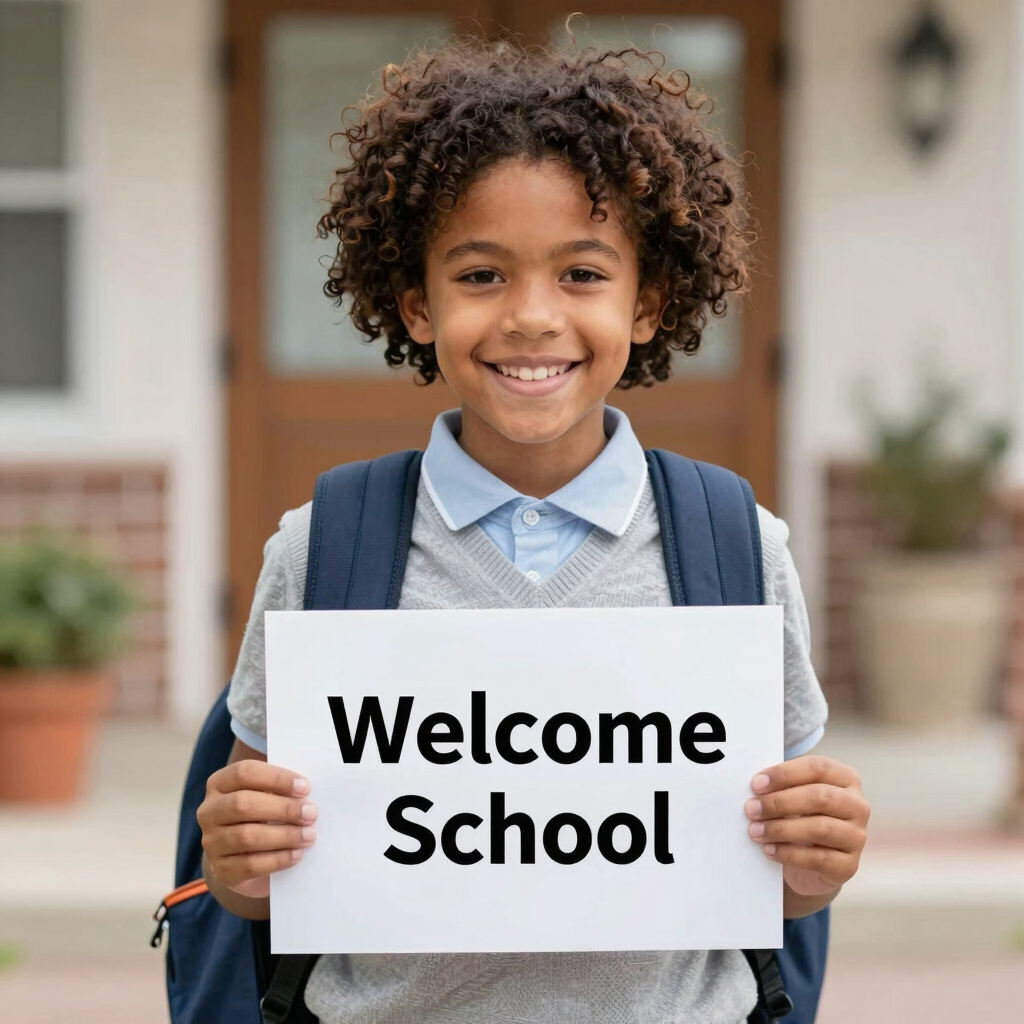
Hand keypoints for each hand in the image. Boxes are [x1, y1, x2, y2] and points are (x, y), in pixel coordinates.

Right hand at [198, 760, 317, 898]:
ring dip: (284, 835)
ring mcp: (211, 842)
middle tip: (311, 813)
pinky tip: (296, 854)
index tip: (304, 787)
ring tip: (309, 835)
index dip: (276, 778)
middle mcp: (209, 811)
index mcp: (219, 784)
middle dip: (282, 808)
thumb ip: (281, 787)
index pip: (244, 773)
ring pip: (246, 836)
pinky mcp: (220, 870)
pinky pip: (249, 865)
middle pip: (242, 804)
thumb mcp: (268, 795)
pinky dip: (277, 859)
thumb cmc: (264, 815)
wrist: (248, 857)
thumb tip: (305, 789)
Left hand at [745, 755, 869, 896]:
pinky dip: (789, 854)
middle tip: (751, 809)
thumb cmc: (799, 816)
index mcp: (846, 778)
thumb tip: (756, 787)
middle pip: (820, 797)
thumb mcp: (793, 795)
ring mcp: (857, 836)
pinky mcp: (849, 865)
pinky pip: (819, 858)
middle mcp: (858, 805)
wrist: (810, 861)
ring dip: (781, 829)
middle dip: (780, 802)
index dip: (785, 774)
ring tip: (755, 831)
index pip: (818, 768)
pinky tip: (769, 849)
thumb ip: (781, 786)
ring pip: (820, 828)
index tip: (756, 784)